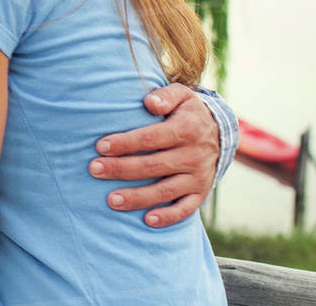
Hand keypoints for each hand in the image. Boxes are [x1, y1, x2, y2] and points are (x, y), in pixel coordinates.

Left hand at [88, 83, 218, 227]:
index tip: (100, 146)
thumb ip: (165, 96)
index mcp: (186, 130)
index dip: (125, 143)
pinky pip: (185, 209)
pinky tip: (147, 221)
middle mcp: (194, 155)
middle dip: (121, 169)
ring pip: (166, 191)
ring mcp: (198, 177)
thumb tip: (149, 103)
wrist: (220, 132)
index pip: (150, 139)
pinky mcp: (200, 193)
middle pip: (153, 166)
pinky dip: (168, 217)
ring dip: (138, 197)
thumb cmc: (187, 112)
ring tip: (111, 200)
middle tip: (94, 169)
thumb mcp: (182, 95)